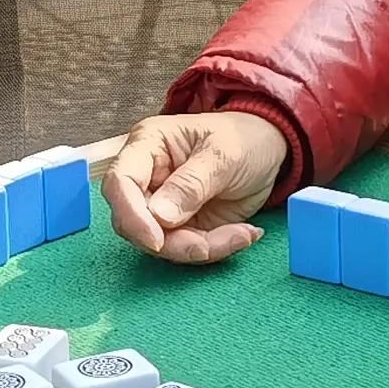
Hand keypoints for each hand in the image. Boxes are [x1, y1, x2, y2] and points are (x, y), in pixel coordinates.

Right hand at [101, 107, 287, 264]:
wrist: (268, 149)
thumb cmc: (243, 138)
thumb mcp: (223, 154)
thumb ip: (191, 184)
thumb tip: (159, 215)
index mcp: (148, 146)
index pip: (120, 182)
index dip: (131, 215)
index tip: (156, 241)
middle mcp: (148, 177)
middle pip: (134, 221)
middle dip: (172, 242)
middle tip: (208, 245)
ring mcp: (163, 205)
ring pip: (161, 243)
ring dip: (200, 248)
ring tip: (240, 234)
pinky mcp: (183, 226)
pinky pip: (188, 249)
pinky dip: (216, 249)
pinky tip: (244, 234)